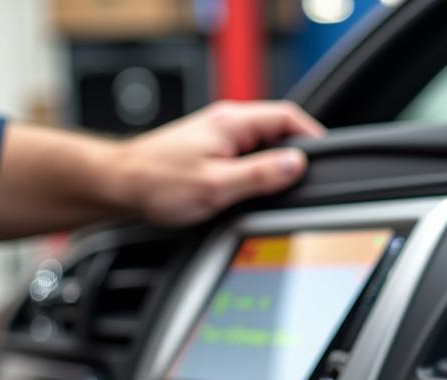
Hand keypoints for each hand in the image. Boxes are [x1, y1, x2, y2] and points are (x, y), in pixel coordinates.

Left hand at [115, 101, 324, 226]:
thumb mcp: (218, 185)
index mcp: (233, 123)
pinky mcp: (208, 153)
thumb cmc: (158, 183)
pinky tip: (251, 196)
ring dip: (273, 169)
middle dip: (295, 157)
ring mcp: (217, 138)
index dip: (312, 137)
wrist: (120, 186)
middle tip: (305, 184)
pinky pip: (244, 160)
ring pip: (261, 148)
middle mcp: (226, 125)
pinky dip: (255, 176)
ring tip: (279, 193)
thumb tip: (296, 165)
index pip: (288, 117)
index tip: (326, 158)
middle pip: (277, 133)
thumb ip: (261, 175)